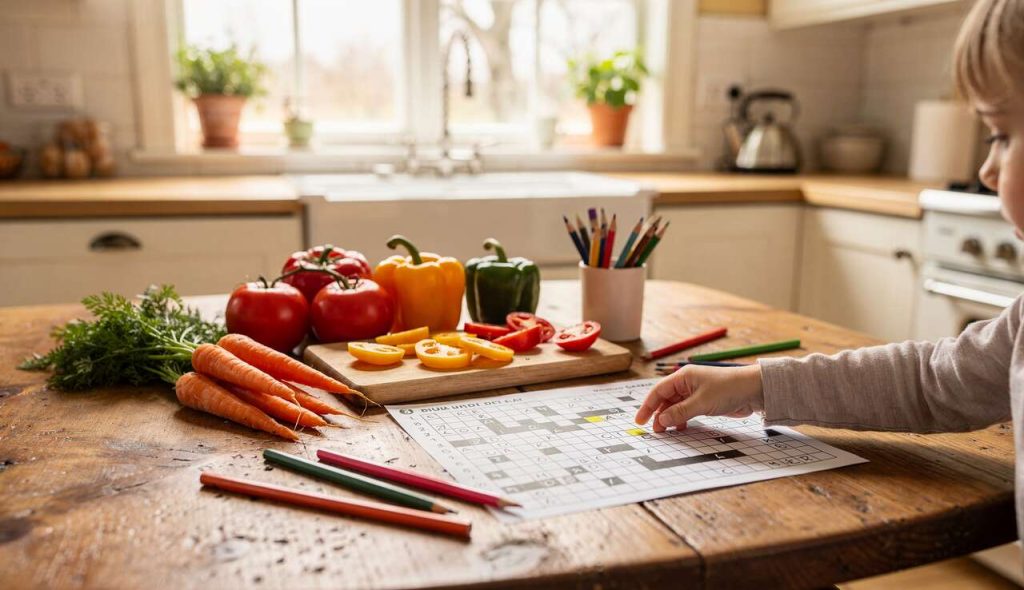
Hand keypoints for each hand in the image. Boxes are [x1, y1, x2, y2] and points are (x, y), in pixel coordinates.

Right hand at [635, 364, 764, 431]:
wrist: (754, 390)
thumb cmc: (728, 389)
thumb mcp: (701, 403)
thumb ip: (680, 413)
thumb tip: (661, 421)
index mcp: (683, 377)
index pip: (659, 391)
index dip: (647, 406)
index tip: (640, 420)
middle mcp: (687, 383)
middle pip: (666, 399)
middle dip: (659, 414)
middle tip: (655, 431)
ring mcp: (696, 392)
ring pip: (676, 406)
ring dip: (670, 418)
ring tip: (668, 432)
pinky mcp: (704, 401)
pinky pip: (687, 410)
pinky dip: (682, 419)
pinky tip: (682, 428)